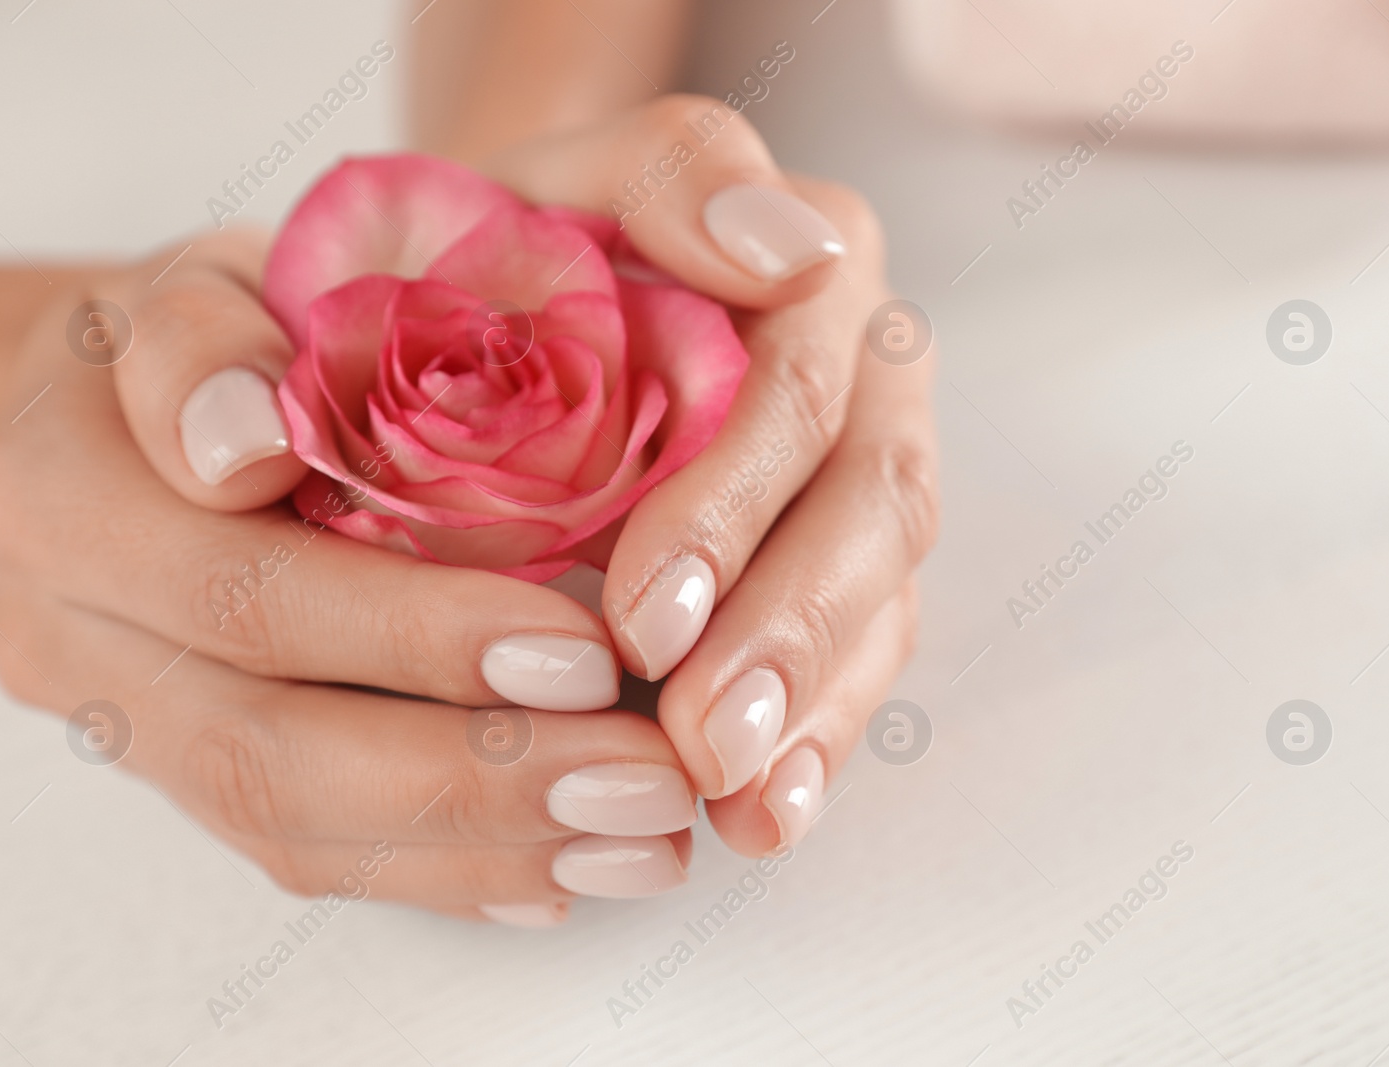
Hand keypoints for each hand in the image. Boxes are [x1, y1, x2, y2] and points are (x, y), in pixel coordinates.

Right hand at [0, 233, 699, 923]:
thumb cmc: (236, 316)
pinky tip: (572, 867)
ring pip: (294, 827)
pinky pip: (312, 857)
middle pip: (268, 745)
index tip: (586, 654)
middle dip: (478, 774)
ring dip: (485, 845)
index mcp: (67, 484)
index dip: (411, 636)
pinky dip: (453, 872)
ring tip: (646, 842)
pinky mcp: (191, 775)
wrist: (167, 398)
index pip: (240, 585)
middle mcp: (71, 626)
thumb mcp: (235, 269)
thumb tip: (239, 443)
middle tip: (648, 782)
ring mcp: (128, 719)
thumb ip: (215, 335)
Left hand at [483, 95, 938, 854]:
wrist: (508, 282)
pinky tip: (768, 811)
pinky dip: (818, 736)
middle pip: (867, 511)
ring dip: (816, 706)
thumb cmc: (526, 233)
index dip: (735, 511)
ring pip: (880, 594)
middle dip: (787, 635)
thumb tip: (790, 250)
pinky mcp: (843, 561)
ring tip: (743, 803)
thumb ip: (679, 171)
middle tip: (700, 740)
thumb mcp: (572, 168)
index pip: (799, 397)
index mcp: (818, 270)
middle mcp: (867, 375)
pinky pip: (861, 649)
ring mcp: (863, 475)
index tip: (643, 617)